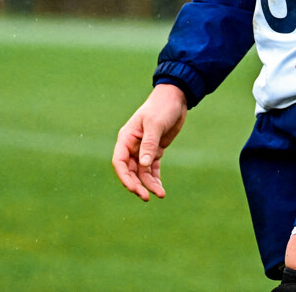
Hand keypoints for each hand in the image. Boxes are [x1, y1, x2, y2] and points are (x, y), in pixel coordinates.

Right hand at [112, 83, 187, 200]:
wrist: (176, 98)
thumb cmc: (162, 107)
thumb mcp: (155, 124)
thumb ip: (149, 144)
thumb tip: (143, 164)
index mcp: (126, 138)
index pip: (119, 162)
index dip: (124, 177)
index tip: (133, 188)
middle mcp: (132, 146)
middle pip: (130, 171)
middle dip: (137, 184)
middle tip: (147, 197)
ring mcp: (143, 149)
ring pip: (142, 172)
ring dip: (149, 184)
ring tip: (160, 194)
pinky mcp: (155, 151)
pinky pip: (152, 168)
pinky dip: (155, 178)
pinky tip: (160, 188)